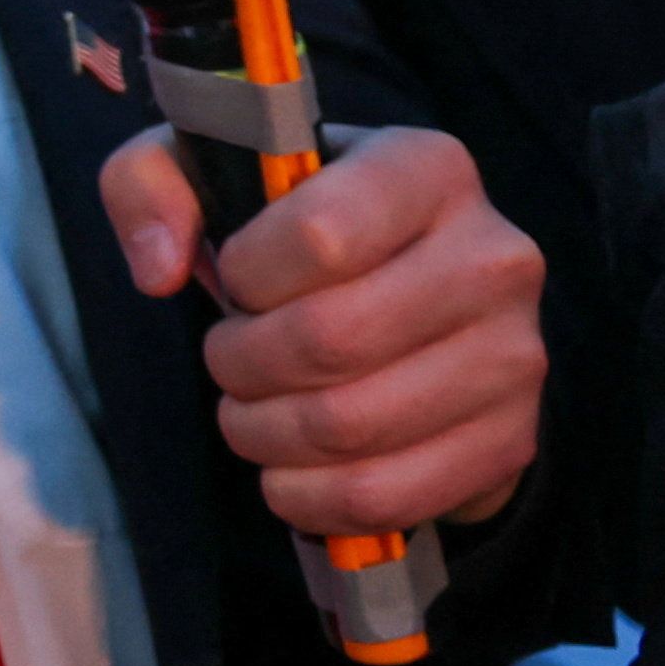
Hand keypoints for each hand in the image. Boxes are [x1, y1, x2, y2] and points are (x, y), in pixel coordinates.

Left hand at [104, 122, 543, 536]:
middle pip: (332, 338)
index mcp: (426, 168)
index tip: (234, 282)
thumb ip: (150, 184)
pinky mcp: (511, 442)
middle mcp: (493, 255)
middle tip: (226, 362)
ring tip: (248, 413)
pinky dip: (310, 497)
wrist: (415, 305)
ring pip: (352, 425)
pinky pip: (387, 494)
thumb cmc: (296, 230)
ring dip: (266, 433)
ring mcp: (514, 355)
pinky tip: (287, 472)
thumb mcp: (211, 171)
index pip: (322, 234)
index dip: (249, 274)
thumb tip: (159, 268)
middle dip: (242, 363)